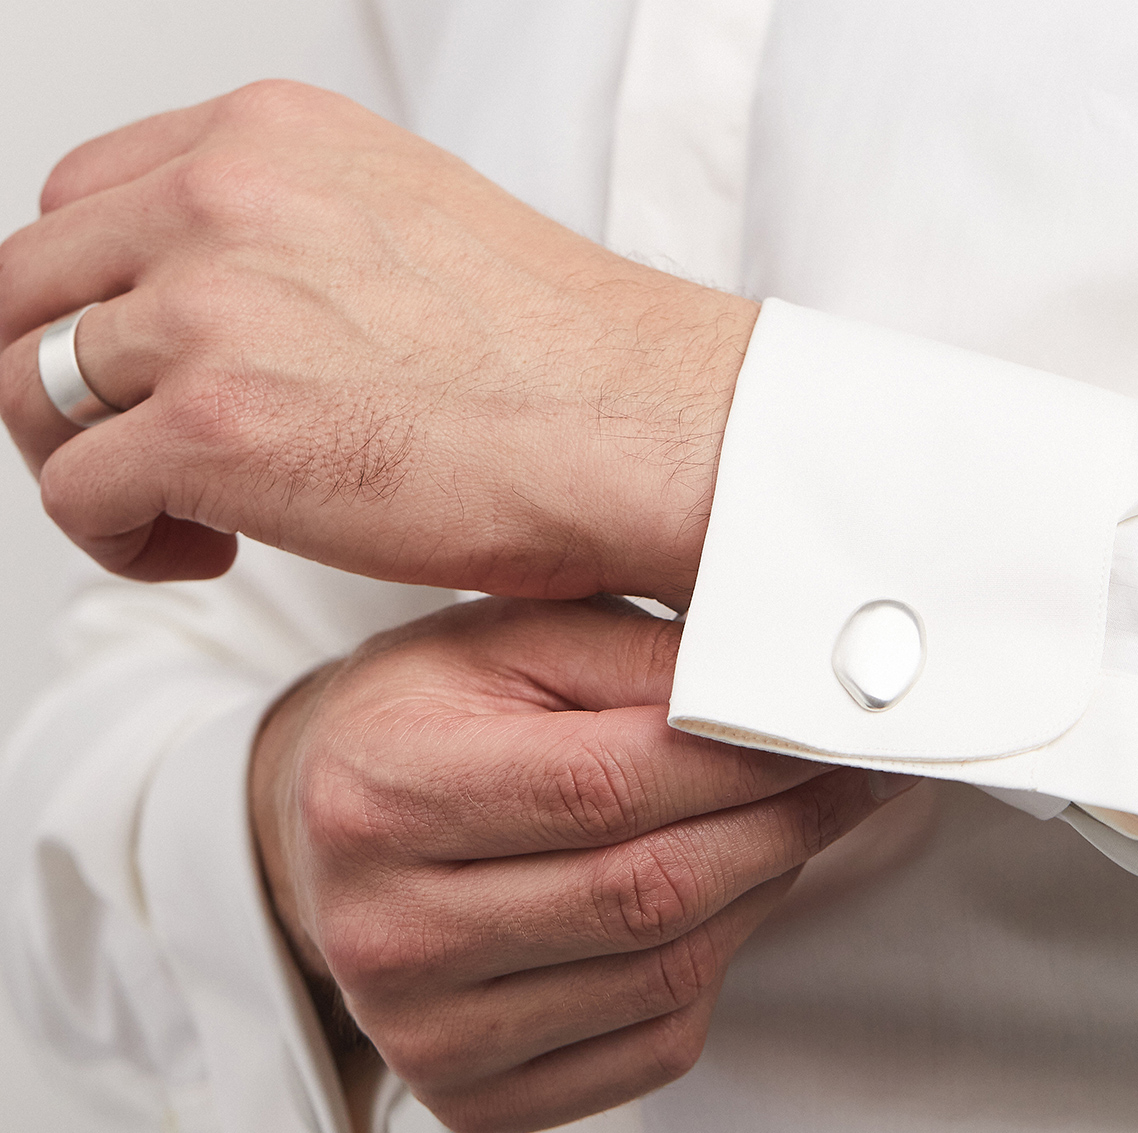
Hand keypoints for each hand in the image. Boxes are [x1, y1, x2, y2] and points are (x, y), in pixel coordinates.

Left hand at [0, 80, 755, 607]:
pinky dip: (117, 539)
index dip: (96, 306)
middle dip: (61, 386)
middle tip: (141, 455)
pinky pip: (75, 492)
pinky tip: (203, 556)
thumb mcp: (407, 239)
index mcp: (271, 142)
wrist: (646, 432)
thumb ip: (293, 251)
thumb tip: (231, 322)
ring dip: (84, 465)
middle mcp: (224, 200)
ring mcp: (212, 310)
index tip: (151, 377)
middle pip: (26, 288)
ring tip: (180, 517)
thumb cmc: (562, 364)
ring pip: (27, 389)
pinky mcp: (218, 429)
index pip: (83, 202)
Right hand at [251, 596, 908, 1132]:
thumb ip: (637, 654)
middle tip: (841, 775)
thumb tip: (770, 683)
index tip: (825, 731)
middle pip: (644, 891)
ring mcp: (425, 1027)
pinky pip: (652, 1043)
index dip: (743, 761)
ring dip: (760, 892)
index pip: (603, 785)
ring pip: (665, 973)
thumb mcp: (510, 640)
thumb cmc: (417, 718)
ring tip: (779, 822)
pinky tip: (718, 898)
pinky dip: (716, 965)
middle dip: (780, 825)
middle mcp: (387, 927)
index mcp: (383, 791)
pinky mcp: (469, 1089)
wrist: (327, 822)